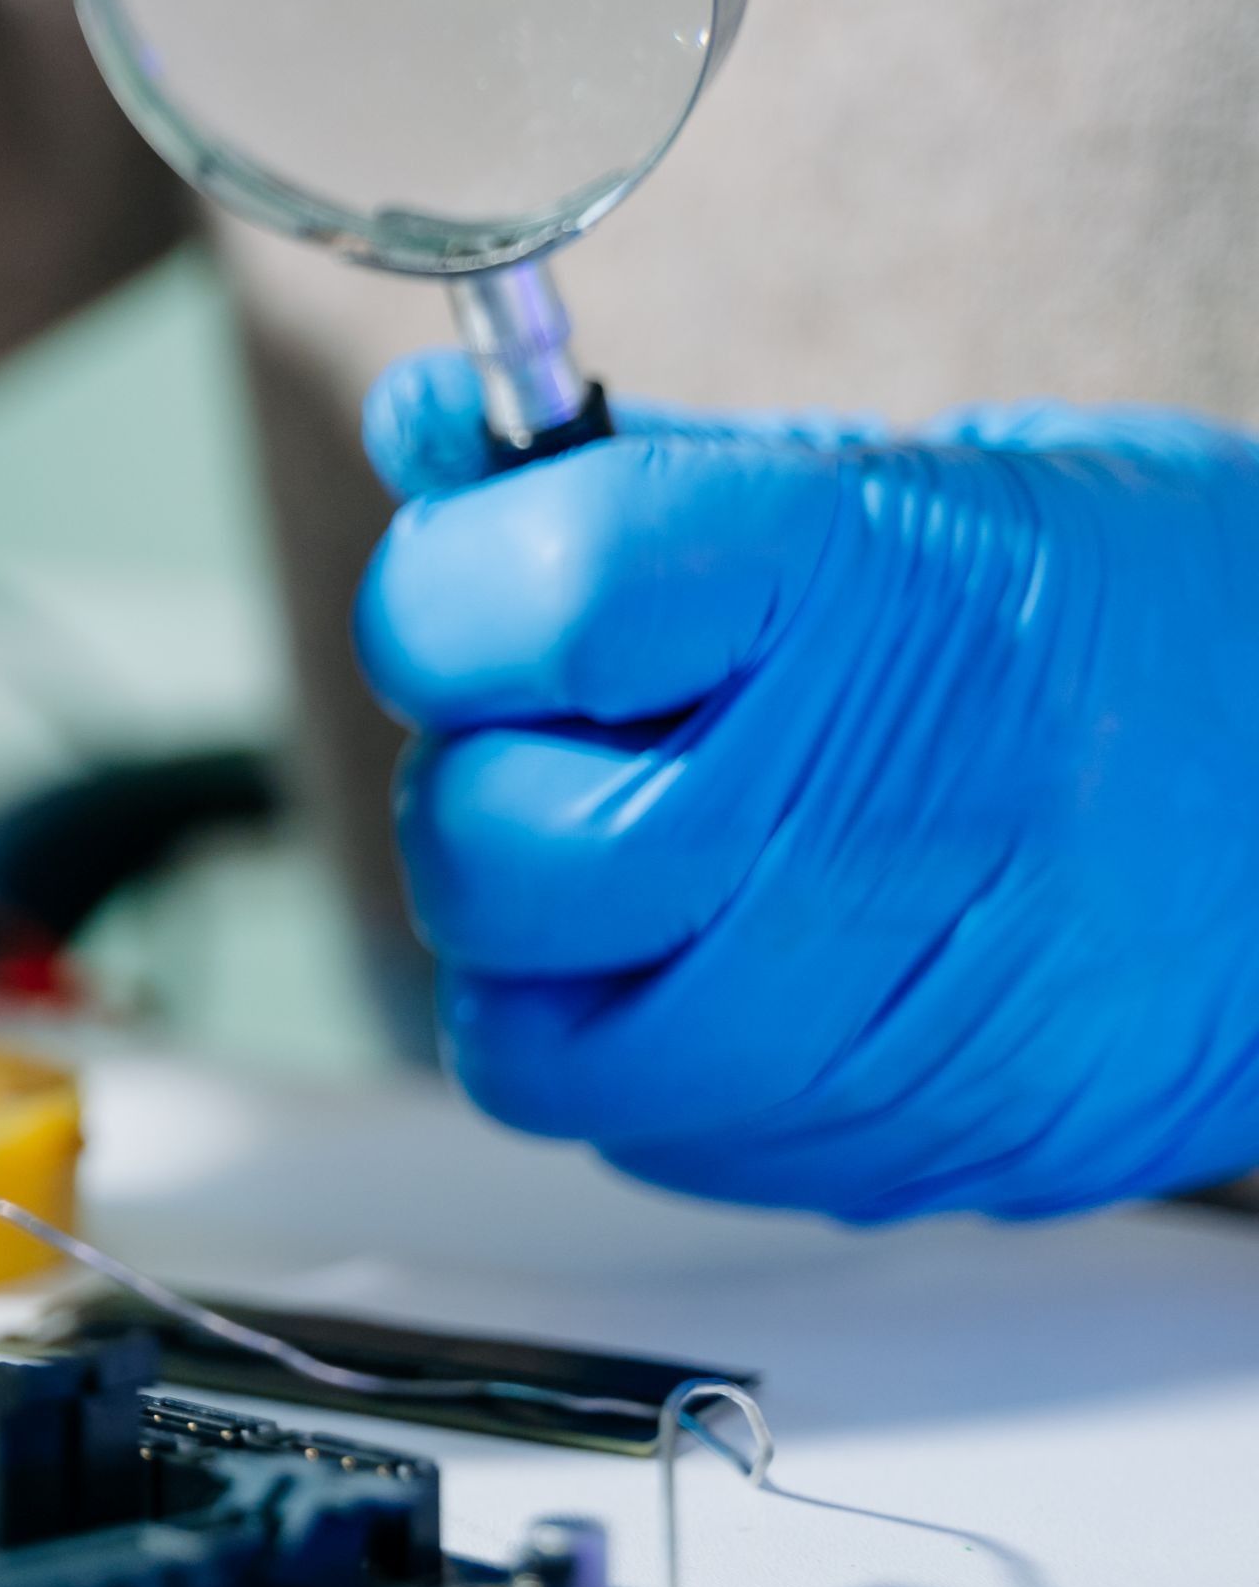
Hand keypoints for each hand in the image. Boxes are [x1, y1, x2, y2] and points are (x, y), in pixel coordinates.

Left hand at [354, 351, 1258, 1219]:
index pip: (510, 600)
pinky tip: (747, 957)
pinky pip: (629, 1126)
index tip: (488, 586)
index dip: (455, 592)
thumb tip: (423, 432)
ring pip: (514, 1027)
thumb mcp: (920, 486)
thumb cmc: (1162, 636)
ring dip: (541, 944)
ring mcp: (850, 1020)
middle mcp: (837, 825)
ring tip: (659, 857)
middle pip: (480, 841)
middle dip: (488, 781)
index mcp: (852, 599)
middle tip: (583, 738)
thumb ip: (636, 479)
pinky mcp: (860, 1154)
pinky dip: (640, 1046)